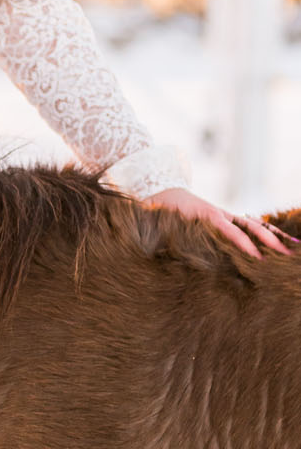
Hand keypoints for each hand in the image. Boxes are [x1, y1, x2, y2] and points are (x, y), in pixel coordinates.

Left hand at [141, 185, 294, 258]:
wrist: (161, 191)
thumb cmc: (160, 212)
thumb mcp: (163, 224)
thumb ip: (167, 237)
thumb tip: (164, 254)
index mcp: (206, 216)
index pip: (230, 231)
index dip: (244, 244)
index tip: (257, 257)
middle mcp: (220, 215)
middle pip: (251, 226)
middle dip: (270, 240)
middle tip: (285, 254)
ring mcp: (225, 216)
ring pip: (255, 224)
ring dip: (273, 236)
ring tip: (292, 247)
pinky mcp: (225, 218)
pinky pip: (248, 224)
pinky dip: (264, 232)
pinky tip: (278, 242)